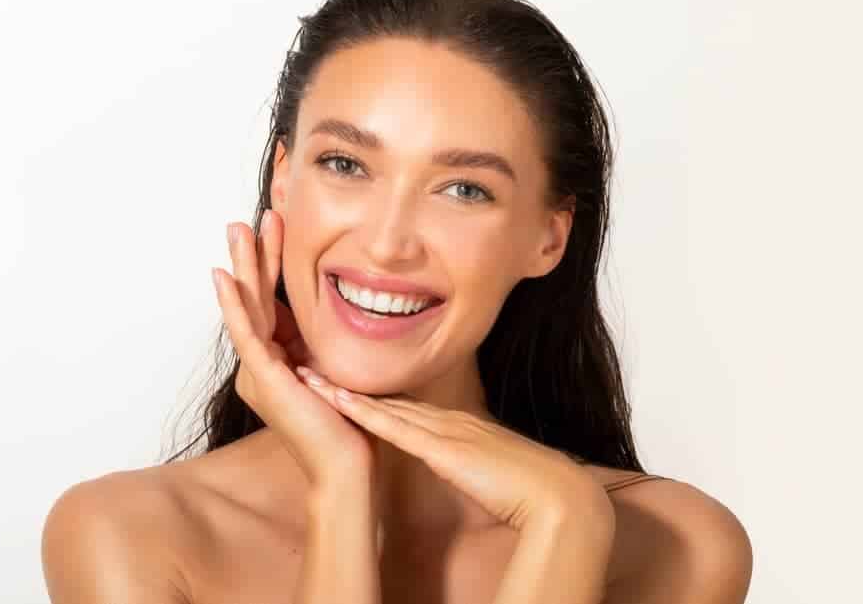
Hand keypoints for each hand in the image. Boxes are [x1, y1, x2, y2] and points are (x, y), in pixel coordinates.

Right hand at [210, 210, 377, 489]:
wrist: (346, 466)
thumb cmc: (346, 424)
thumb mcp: (333, 367)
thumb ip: (321, 341)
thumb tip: (328, 311)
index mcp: (278, 358)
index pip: (272, 301)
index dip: (273, 264)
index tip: (278, 227)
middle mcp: (261, 362)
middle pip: (255, 297)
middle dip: (253, 256)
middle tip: (245, 219)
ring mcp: (259, 370)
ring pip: (248, 307)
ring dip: (243, 266)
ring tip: (237, 230)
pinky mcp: (264, 378)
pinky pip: (246, 334)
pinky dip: (234, 305)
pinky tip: (224, 278)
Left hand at [295, 367, 614, 533]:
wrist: (556, 495)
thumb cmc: (530, 488)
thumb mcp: (494, 470)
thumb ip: (475, 462)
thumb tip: (465, 465)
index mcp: (459, 427)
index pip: (406, 407)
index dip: (373, 396)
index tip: (344, 385)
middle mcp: (446, 420)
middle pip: (389, 398)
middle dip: (350, 385)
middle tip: (313, 366)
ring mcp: (443, 430)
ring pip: (382, 405)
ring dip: (342, 392)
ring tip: (306, 375)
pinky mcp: (441, 448)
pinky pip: (392, 427)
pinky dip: (362, 412)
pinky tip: (336, 400)